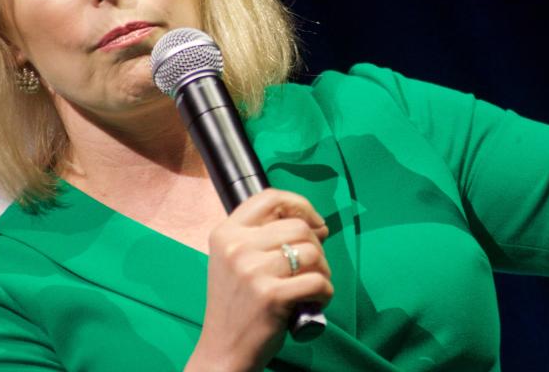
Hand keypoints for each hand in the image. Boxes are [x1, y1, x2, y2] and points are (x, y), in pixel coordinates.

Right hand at [188, 189, 331, 371]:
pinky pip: (318, 281)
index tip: (314, 223)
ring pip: (312, 252)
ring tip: (313, 286)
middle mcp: (236, 247)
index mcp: (226, 233)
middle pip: (298, 226)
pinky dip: (325, 292)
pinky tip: (315, 302)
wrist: (222, 350)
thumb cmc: (237, 305)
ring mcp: (252, 271)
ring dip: (323, 270)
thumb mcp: (236, 261)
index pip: (270, 197)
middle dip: (317, 246)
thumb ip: (264, 237)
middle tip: (313, 266)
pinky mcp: (271, 296)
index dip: (300, 205)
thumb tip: (317, 224)